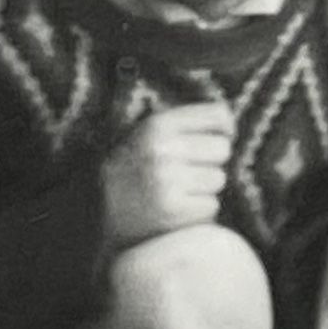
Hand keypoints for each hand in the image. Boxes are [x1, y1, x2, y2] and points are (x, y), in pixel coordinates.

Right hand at [103, 98, 235, 245]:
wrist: (97, 213)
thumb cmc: (133, 170)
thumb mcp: (149, 134)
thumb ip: (186, 123)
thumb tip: (230, 121)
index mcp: (157, 125)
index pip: (218, 115)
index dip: (223, 128)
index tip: (218, 136)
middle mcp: (162, 149)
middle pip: (222, 149)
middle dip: (210, 161)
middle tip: (187, 171)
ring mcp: (168, 181)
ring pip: (219, 179)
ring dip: (204, 188)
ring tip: (178, 191)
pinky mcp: (173, 211)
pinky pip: (211, 206)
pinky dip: (199, 210)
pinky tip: (177, 209)